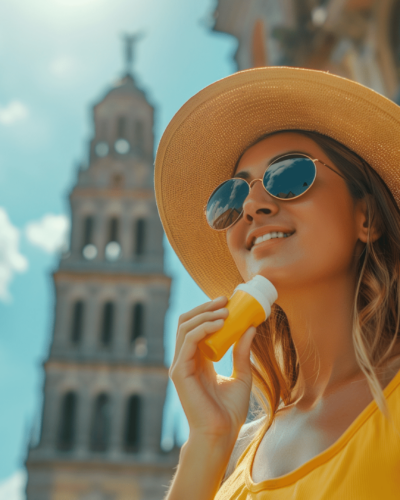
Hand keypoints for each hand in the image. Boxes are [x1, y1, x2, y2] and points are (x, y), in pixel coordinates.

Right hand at [169, 296, 256, 441]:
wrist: (221, 434)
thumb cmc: (229, 410)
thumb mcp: (241, 375)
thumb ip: (242, 352)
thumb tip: (250, 327)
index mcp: (198, 360)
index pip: (197, 327)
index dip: (210, 311)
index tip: (228, 301)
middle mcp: (186, 359)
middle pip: (188, 322)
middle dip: (205, 307)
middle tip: (225, 299)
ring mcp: (180, 364)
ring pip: (185, 327)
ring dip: (204, 314)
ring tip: (225, 310)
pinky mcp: (180, 371)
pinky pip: (188, 340)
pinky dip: (202, 327)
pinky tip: (219, 323)